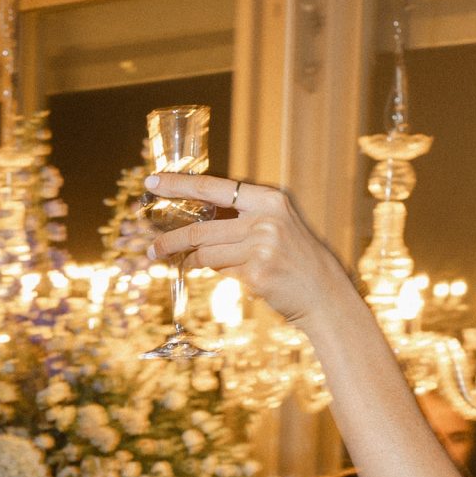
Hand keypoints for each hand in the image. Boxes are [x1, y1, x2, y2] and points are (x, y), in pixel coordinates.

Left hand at [146, 174, 364, 329]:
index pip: (213, 187)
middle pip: (202, 227)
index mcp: (268, 200)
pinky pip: (222, 273)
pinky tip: (233, 277)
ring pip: (208, 253)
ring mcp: (261, 247)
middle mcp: (265, 219)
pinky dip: (220, 276)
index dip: (179, 184)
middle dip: (172, 239)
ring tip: (186, 264)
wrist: (323, 293)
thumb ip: (241, 220)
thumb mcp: (275, 227)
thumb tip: (198, 223)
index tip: (152, 182)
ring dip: (193, 261)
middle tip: (152, 248)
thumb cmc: (295, 260)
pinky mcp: (257, 274)